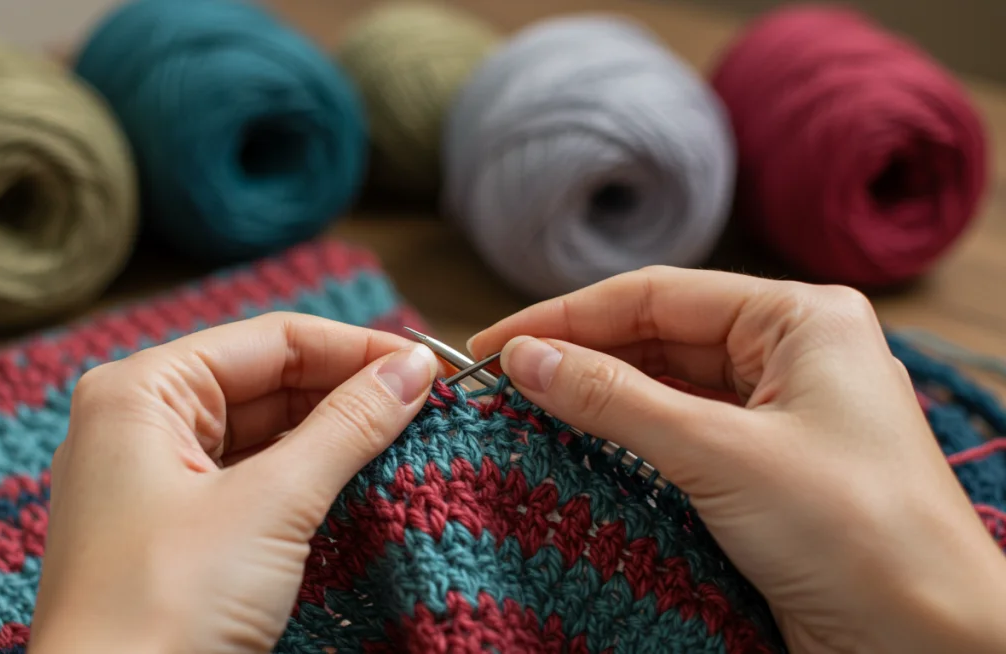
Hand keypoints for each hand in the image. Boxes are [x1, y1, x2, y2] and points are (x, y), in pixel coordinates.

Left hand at [28, 312, 437, 653]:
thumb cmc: (162, 609)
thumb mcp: (270, 506)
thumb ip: (346, 427)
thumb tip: (410, 371)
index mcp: (140, 392)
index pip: (269, 340)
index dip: (354, 348)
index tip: (427, 365)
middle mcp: (139, 423)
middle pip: (265, 381)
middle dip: (347, 391)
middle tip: (428, 404)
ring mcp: (152, 479)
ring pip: (261, 432)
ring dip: (332, 435)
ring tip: (407, 437)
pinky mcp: (171, 531)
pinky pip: (249, 480)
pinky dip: (304, 478)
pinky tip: (359, 480)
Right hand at [469, 266, 1005, 653]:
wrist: (932, 647)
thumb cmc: (861, 536)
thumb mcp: (721, 455)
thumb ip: (615, 400)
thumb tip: (526, 359)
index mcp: (801, 319)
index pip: (659, 295)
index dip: (568, 316)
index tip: (495, 342)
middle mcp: (794, 354)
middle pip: (659, 337)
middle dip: (580, 357)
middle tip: (502, 384)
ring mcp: (782, 413)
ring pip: (668, 387)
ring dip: (600, 400)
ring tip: (526, 413)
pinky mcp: (769, 469)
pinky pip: (684, 436)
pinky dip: (631, 441)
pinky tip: (581, 448)